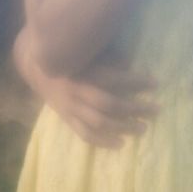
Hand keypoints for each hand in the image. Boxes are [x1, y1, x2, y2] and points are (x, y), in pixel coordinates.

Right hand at [14, 28, 159, 148]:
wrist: (36, 66)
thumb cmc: (68, 54)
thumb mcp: (87, 49)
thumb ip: (107, 56)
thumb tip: (129, 64)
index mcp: (85, 70)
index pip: (115, 78)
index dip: (137, 81)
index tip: (155, 83)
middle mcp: (78, 91)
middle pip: (111, 104)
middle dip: (135, 108)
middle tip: (156, 109)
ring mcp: (71, 107)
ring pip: (100, 122)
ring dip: (124, 127)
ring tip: (143, 128)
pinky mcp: (67, 118)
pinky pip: (85, 134)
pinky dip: (103, 141)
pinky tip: (121, 144)